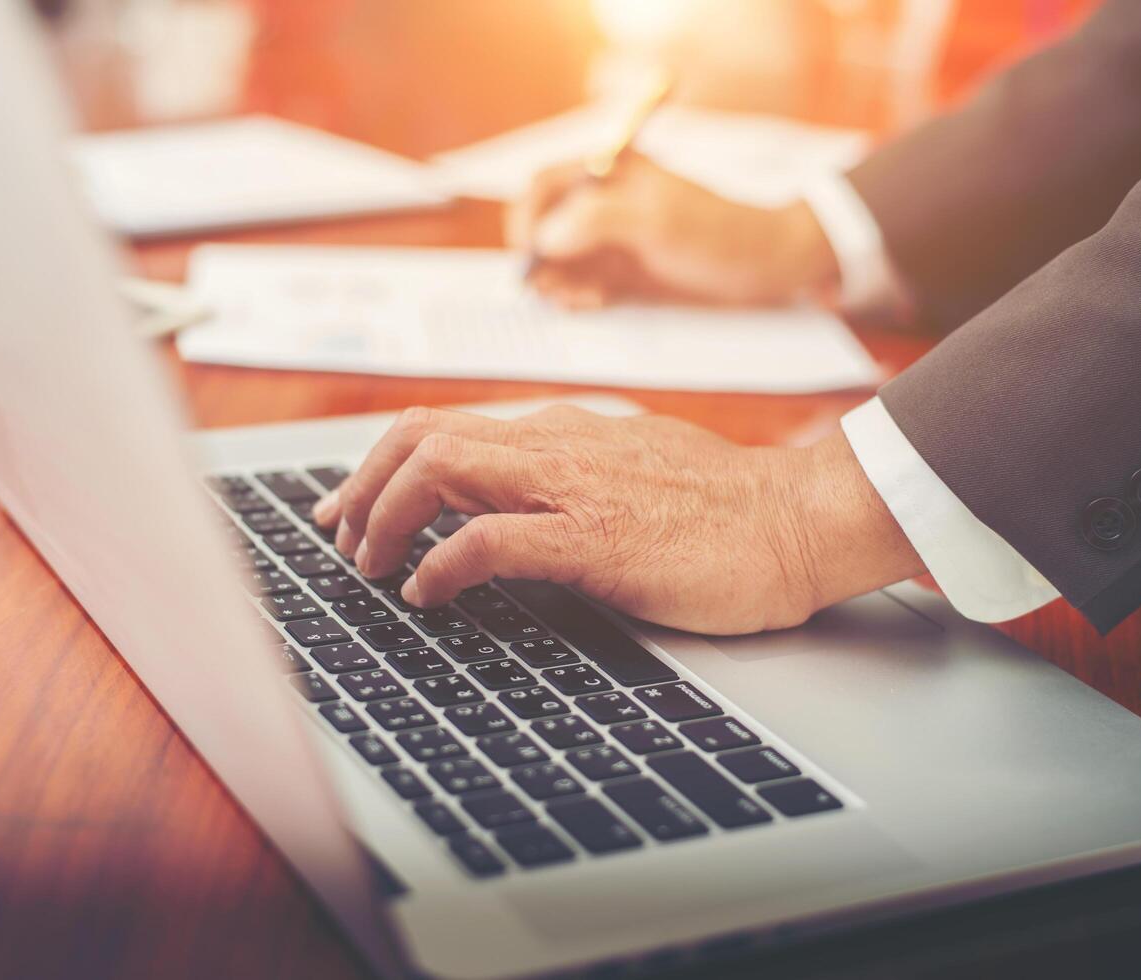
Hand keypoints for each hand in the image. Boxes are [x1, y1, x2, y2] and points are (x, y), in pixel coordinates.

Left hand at [312, 405, 923, 634]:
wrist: (800, 518)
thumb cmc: (727, 506)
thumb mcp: (634, 471)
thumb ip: (574, 475)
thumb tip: (521, 504)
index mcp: (561, 430)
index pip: (444, 425)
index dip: (381, 461)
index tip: (352, 504)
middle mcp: (554, 444)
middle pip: (421, 435)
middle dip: (363, 484)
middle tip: (340, 535)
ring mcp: (572, 486)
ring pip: (440, 469)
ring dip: (386, 516)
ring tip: (371, 565)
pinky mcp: (595, 537)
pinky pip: (489, 539)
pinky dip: (440, 564)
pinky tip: (426, 595)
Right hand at [506, 155, 838, 308]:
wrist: (767, 264)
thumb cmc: (717, 232)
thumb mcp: (656, 220)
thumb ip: (596, 221)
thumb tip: (545, 237)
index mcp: (608, 170)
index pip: (542, 185)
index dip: (526, 219)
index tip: (529, 256)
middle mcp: (603, 201)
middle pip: (544, 225)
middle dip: (539, 258)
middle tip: (550, 289)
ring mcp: (613, 237)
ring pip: (559, 259)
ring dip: (556, 281)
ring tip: (578, 300)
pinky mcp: (624, 270)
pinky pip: (582, 282)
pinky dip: (577, 294)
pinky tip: (592, 303)